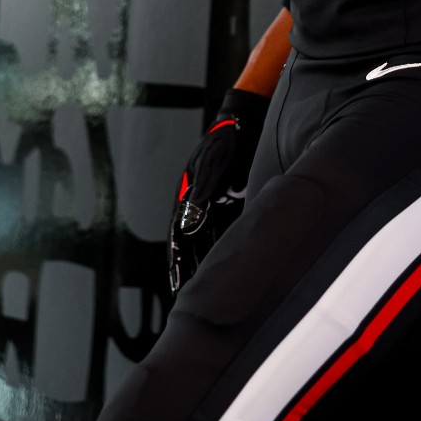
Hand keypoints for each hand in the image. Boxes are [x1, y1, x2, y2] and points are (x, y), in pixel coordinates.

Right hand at [167, 87, 270, 297]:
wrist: (244, 121)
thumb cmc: (225, 142)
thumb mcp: (211, 167)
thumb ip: (201, 196)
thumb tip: (188, 228)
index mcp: (188, 197)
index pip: (178, 237)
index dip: (177, 262)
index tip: (177, 285)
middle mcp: (198, 204)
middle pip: (192, 243)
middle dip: (191, 269)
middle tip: (191, 298)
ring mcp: (214, 203)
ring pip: (209, 239)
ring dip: (208, 261)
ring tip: (211, 289)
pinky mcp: (231, 200)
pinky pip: (227, 228)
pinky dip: (227, 246)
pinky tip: (234, 262)